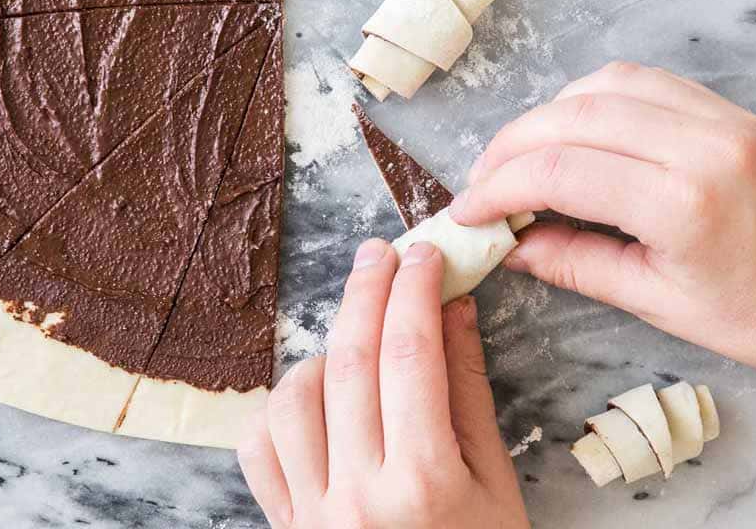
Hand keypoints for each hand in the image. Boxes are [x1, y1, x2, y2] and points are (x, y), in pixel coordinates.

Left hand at [237, 239, 528, 528]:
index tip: (424, 253)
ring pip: (294, 397)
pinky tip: (315, 398)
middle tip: (383, 253)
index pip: (409, 351)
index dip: (415, 288)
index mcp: (423, 484)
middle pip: (351, 360)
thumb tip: (452, 306)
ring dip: (324, 353)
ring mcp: (313, 516)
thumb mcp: (496, 485)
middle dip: (368, 290)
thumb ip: (468, 391)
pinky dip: (280, 411)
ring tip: (357, 342)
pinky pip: (260, 449)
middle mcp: (358, 496)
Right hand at [455, 61, 755, 395]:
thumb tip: (517, 246)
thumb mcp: (672, 308)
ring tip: (524, 157)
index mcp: (685, 203)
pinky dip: (597, 96)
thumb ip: (585, 267)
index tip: (468, 210)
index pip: (561, 170)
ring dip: (550, 113)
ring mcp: (719, 117)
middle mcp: (699, 144)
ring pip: (604, 84)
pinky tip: (579, 128)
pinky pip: (646, 80)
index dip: (500, 186)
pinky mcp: (731, 108)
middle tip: (483, 183)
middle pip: (571, 116)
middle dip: (512, 146)